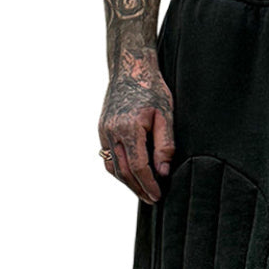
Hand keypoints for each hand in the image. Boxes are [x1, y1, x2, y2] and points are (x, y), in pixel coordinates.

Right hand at [98, 48, 174, 203]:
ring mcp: (104, 131)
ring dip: (127, 183)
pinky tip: (130, 177)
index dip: (149, 184)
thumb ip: (165, 145)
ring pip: (113, 167)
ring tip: (142, 192)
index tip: (158, 196)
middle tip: (152, 200)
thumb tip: (163, 172)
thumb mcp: (166, 115)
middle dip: (138, 188)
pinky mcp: (102, 129)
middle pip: (124, 171)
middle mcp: (112, 131)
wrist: (129, 68)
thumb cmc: (152, 89)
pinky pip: (108, 156)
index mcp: (129, 128)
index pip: (139, 166)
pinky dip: (118, 170)